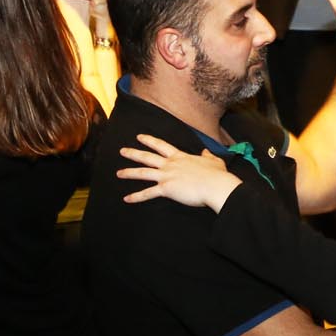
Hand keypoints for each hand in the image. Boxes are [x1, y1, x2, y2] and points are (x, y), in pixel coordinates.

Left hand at [116, 133, 243, 211]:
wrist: (215, 185)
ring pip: (143, 173)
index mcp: (180, 157)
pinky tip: (127, 199)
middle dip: (133, 153)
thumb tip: (206, 152)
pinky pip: (148, 193)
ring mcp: (167, 176)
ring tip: (118, 173)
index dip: (149, 140)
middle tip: (122, 150)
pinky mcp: (166, 189)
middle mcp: (170, 164)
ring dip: (129, 173)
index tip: (139, 137)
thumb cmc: (216, 175)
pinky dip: (136, 197)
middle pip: (147, 157)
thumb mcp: (214, 161)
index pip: (161, 146)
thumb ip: (208, 156)